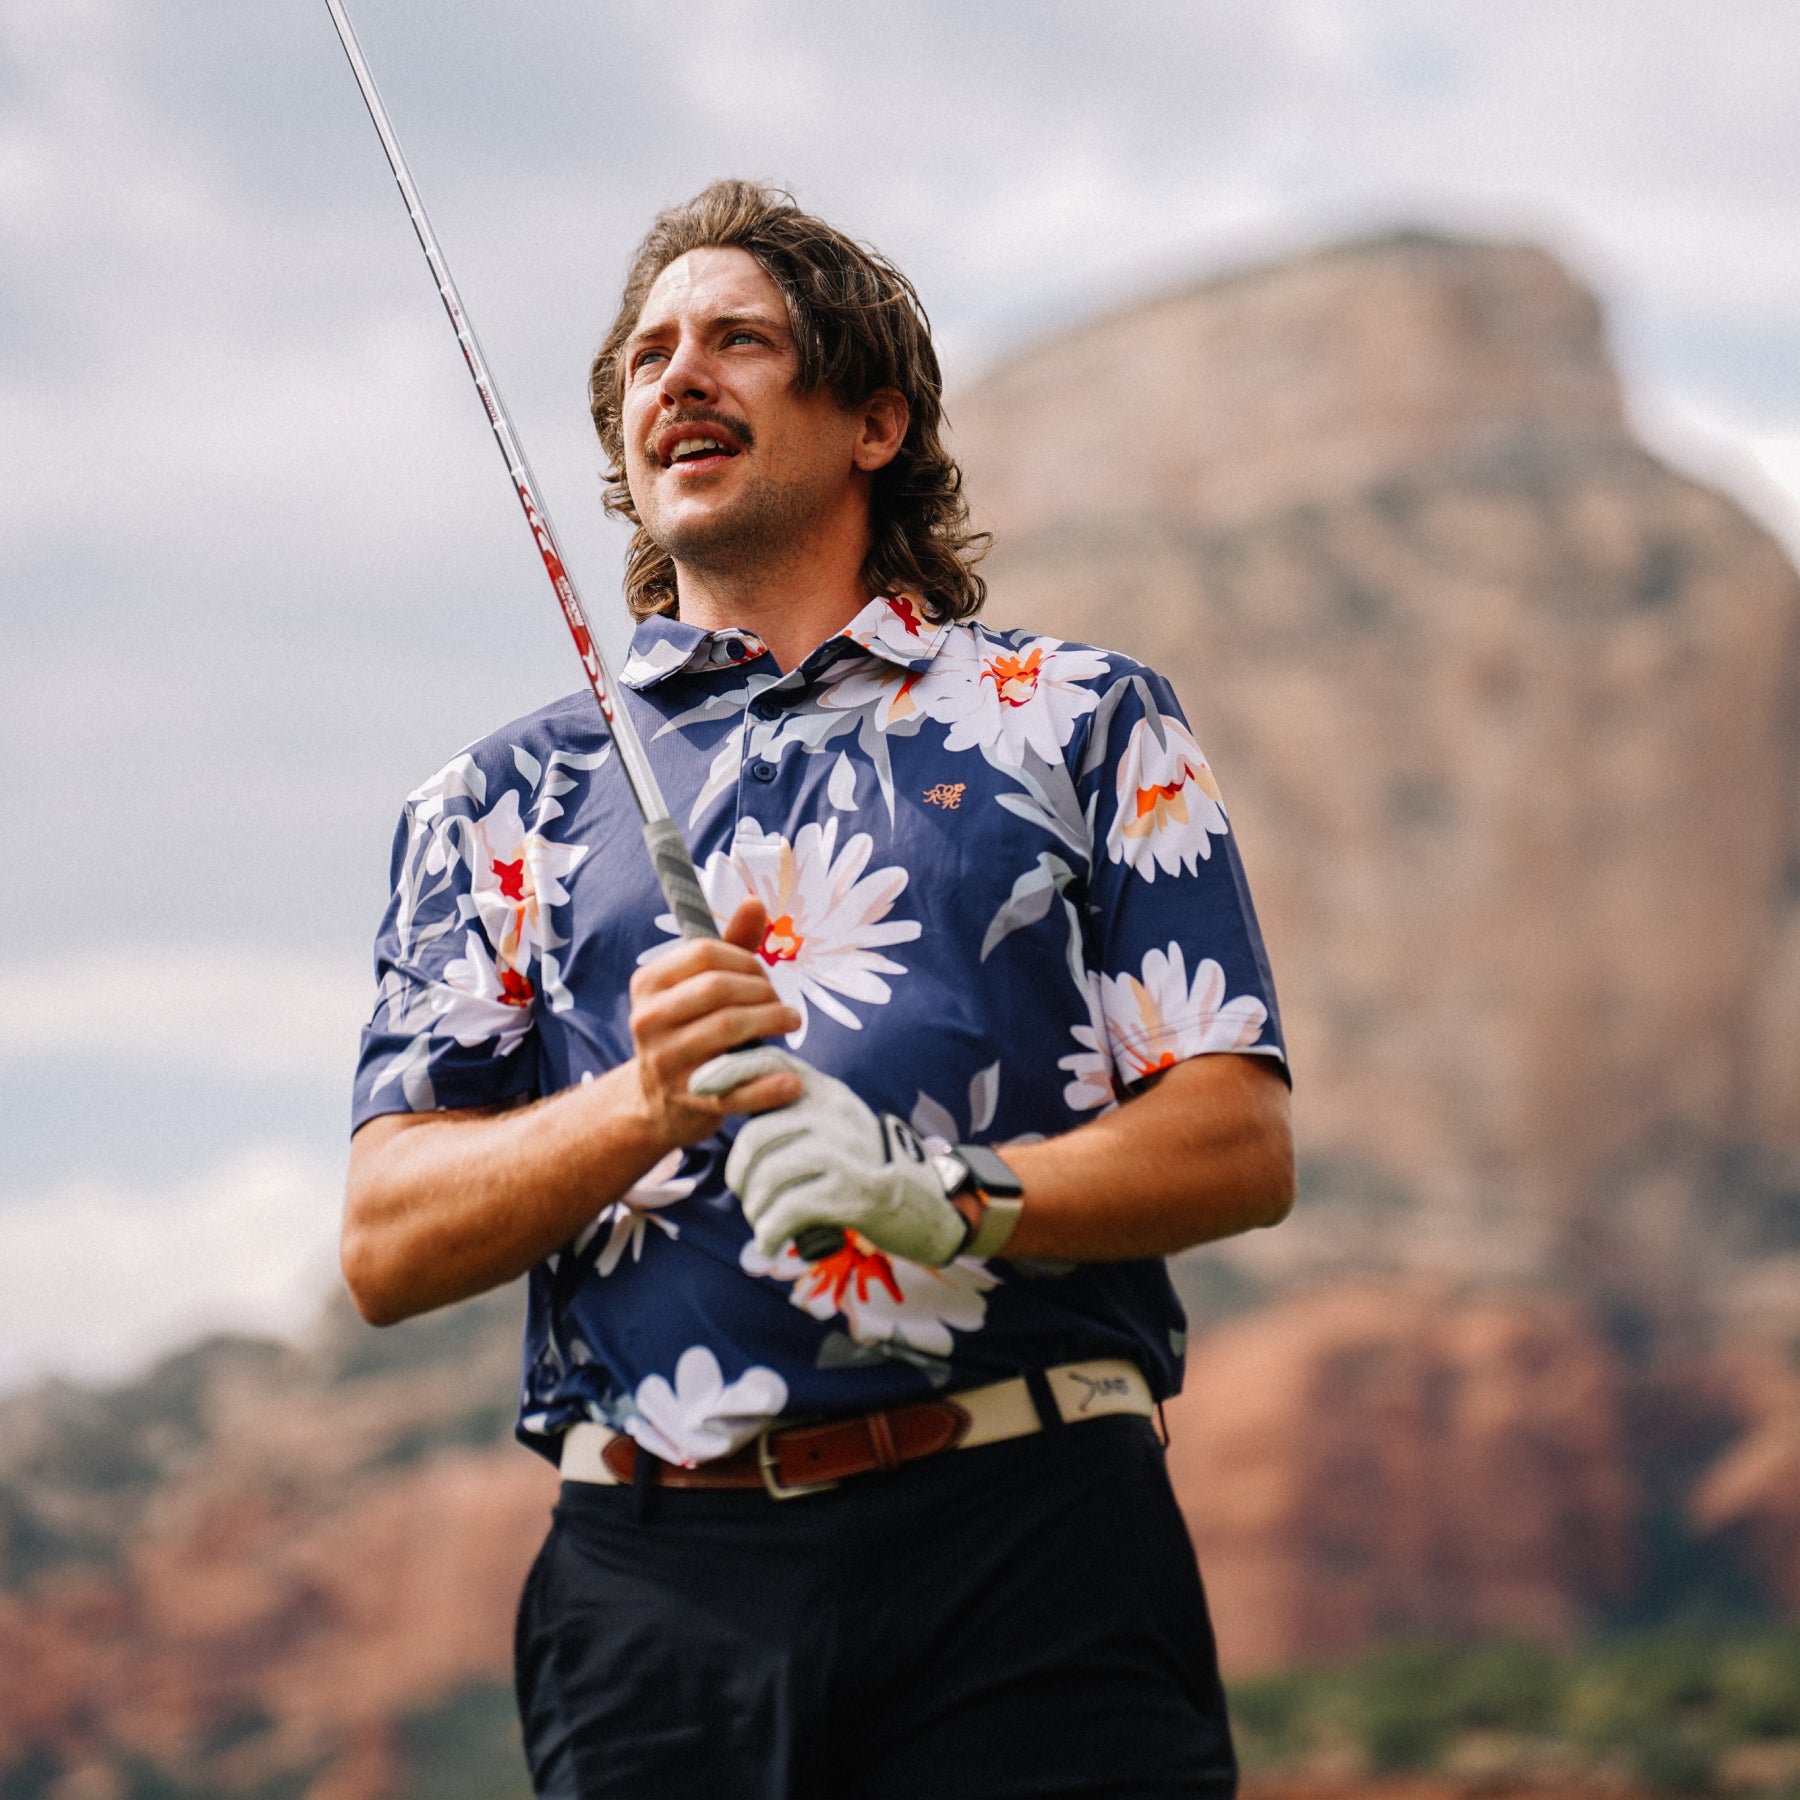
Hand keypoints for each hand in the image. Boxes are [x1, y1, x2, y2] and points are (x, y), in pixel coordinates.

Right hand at [626, 898, 802, 1150]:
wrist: (657, 1102)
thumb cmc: (689, 1030)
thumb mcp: (698, 987)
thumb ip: (730, 946)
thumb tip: (755, 901)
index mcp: (648, 984)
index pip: (705, 953)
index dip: (746, 960)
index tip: (764, 976)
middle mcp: (648, 1020)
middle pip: (718, 989)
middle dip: (763, 991)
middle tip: (783, 1004)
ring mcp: (666, 1063)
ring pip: (728, 1029)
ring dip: (772, 1021)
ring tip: (792, 1022)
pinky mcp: (688, 1100)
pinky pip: (735, 1091)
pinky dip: (768, 1086)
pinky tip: (791, 1080)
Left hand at [688, 1048, 965, 1264]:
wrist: (926, 1205)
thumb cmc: (865, 1167)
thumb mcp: (834, 1124)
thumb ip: (793, 1112)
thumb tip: (730, 1104)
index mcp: (826, 1091)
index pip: (769, 1060)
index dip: (729, 1069)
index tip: (700, 1088)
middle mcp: (835, 1112)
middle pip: (756, 1136)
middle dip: (740, 1175)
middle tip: (748, 1196)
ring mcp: (844, 1150)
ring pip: (767, 1177)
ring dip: (756, 1210)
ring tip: (764, 1223)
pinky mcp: (852, 1190)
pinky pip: (787, 1210)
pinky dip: (770, 1232)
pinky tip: (771, 1242)